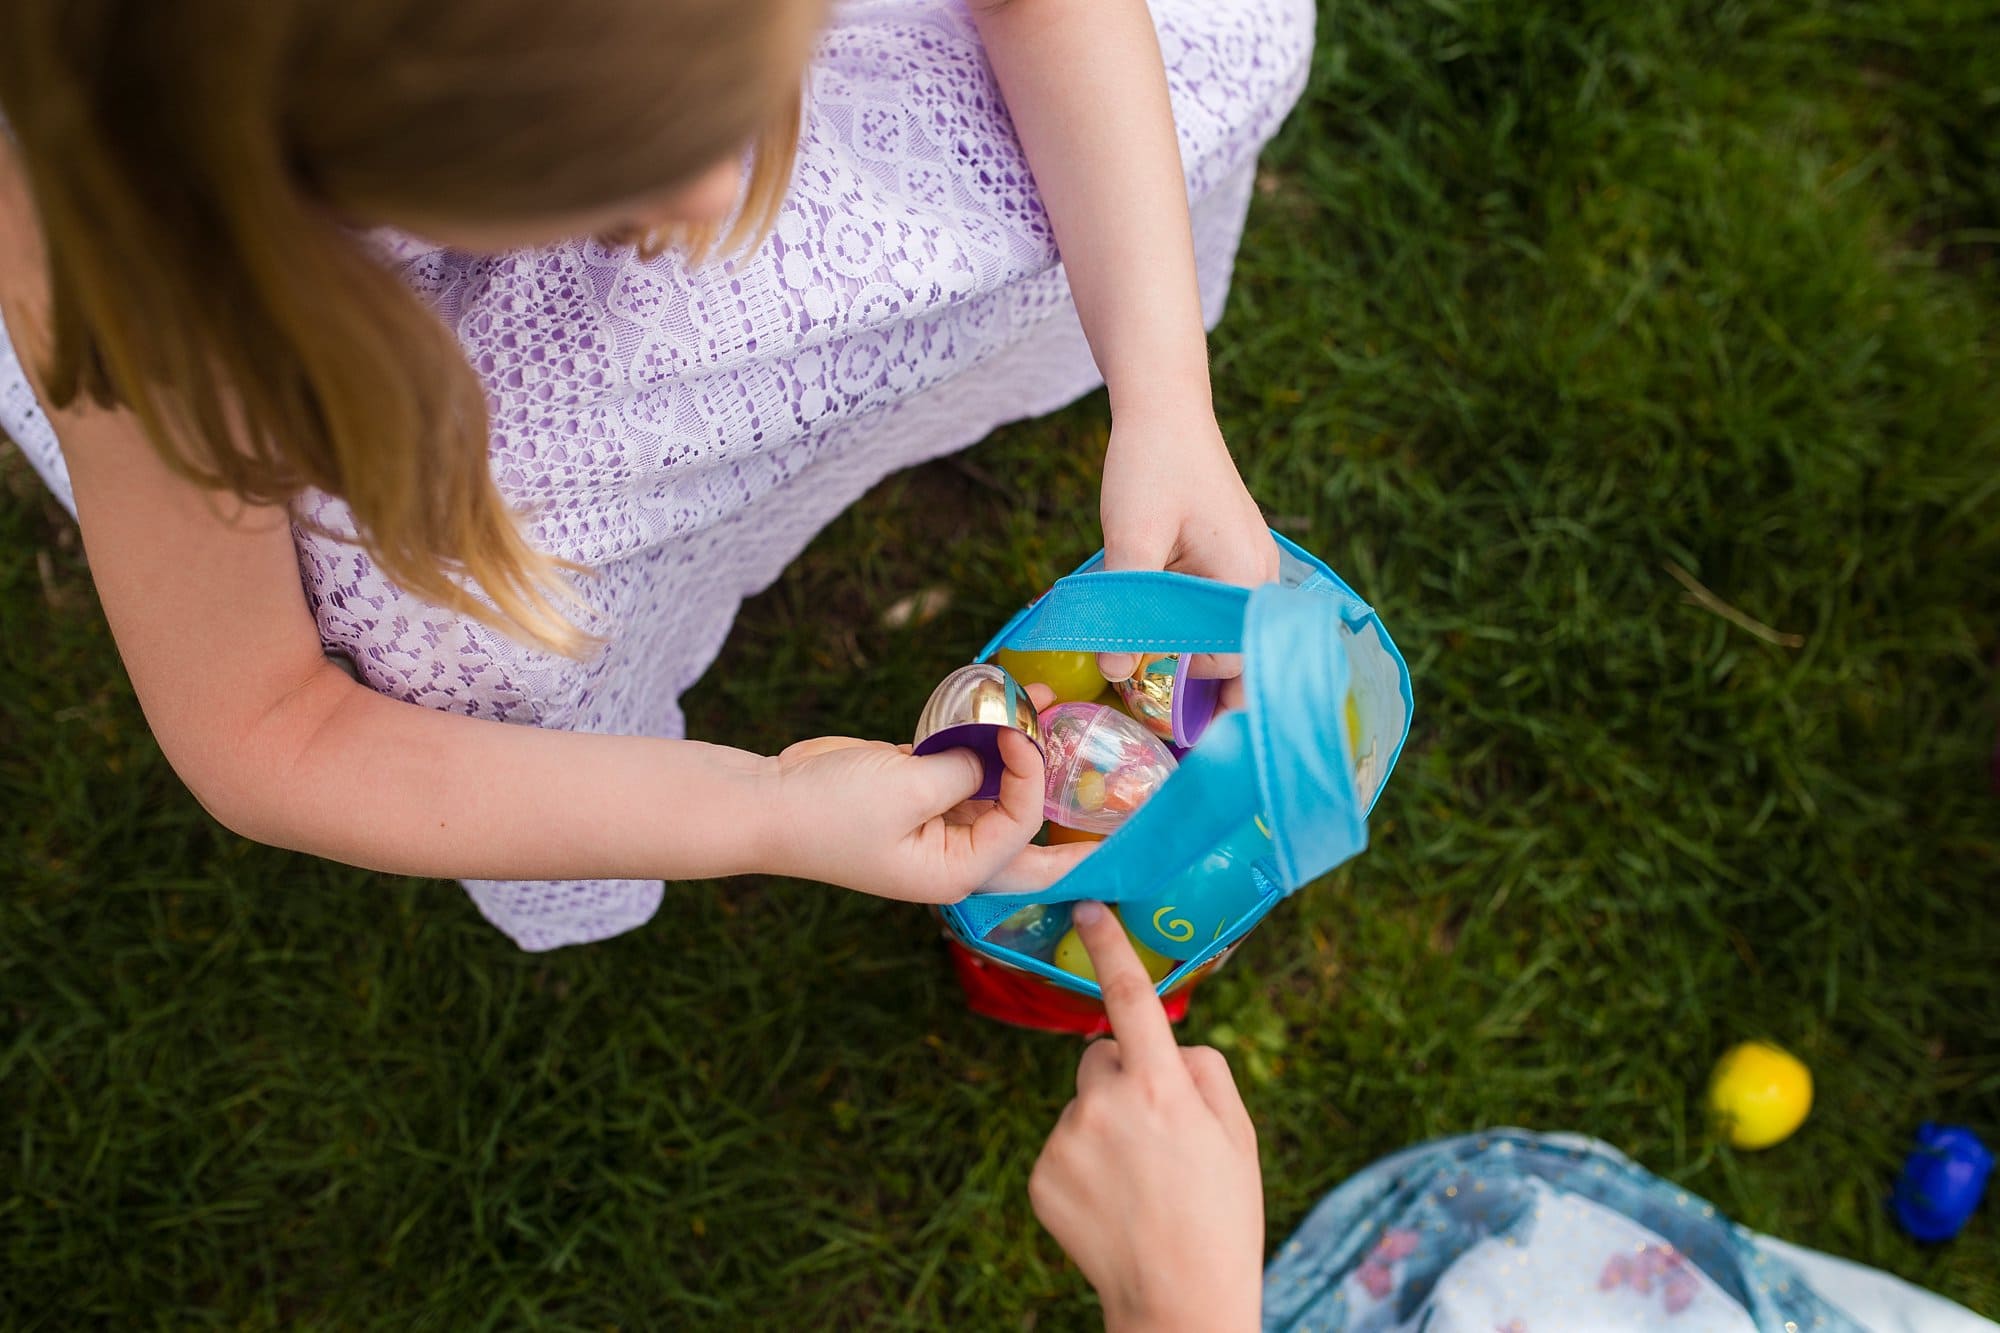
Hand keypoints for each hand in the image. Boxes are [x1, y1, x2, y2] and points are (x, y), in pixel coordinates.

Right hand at [763, 728, 1089, 902]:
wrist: (768, 800)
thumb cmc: (831, 810)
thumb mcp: (906, 787)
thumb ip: (963, 770)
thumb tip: (995, 752)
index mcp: (955, 873)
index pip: (1019, 829)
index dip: (1030, 779)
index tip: (1019, 733)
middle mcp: (955, 855)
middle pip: (1029, 839)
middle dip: (1069, 817)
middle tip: (1120, 806)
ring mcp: (938, 824)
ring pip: (998, 796)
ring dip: (1022, 760)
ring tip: (1051, 716)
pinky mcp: (920, 794)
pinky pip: (967, 771)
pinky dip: (985, 746)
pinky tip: (1004, 713)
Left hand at [1029, 901, 1262, 1332]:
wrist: (1181, 1302)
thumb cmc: (1222, 1214)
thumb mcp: (1239, 1133)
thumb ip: (1201, 1069)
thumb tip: (1165, 1044)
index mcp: (1161, 1086)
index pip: (1129, 997)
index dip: (1110, 945)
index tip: (1087, 906)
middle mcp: (1104, 1104)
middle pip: (1101, 1057)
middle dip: (1124, 1078)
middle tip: (1159, 1137)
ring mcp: (1066, 1141)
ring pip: (1082, 1104)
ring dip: (1104, 1126)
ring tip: (1140, 1183)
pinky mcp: (1042, 1176)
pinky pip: (1063, 1147)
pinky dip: (1083, 1166)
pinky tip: (1112, 1203)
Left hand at [1098, 407, 1277, 689]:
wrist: (1165, 409)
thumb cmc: (1150, 466)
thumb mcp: (1130, 538)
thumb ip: (1126, 609)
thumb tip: (1115, 674)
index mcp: (1245, 579)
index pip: (1229, 664)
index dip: (1190, 689)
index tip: (1149, 701)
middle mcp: (1261, 577)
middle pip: (1239, 656)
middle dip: (1202, 686)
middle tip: (1155, 708)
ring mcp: (1253, 565)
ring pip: (1230, 634)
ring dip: (1197, 656)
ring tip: (1153, 674)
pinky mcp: (1236, 555)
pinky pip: (1223, 609)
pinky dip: (1198, 628)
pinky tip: (1163, 631)